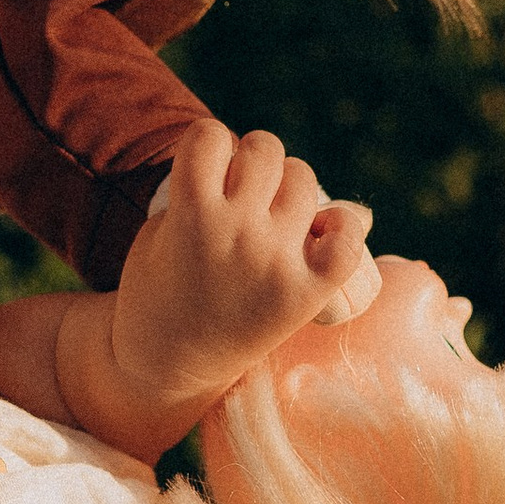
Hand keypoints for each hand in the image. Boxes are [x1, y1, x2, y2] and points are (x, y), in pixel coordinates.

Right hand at [107, 121, 370, 420]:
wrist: (166, 367)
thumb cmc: (156, 291)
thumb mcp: (158, 231)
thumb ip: (203, 191)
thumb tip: (270, 166)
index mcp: (189, 215)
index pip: (209, 135)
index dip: (207, 148)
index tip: (206, 173)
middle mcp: (236, 233)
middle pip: (264, 150)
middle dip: (251, 164)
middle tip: (242, 194)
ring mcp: (275, 263)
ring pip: (302, 179)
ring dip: (288, 188)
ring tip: (273, 217)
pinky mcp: (305, 294)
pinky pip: (348, 238)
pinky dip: (342, 227)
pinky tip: (320, 233)